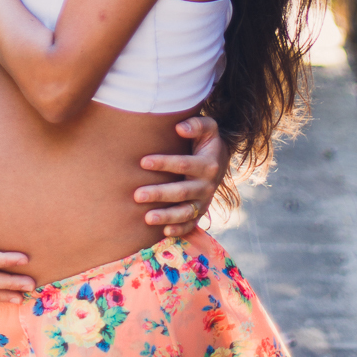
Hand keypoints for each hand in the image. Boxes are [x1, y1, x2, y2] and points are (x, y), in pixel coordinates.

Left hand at [135, 116, 226, 236]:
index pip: (183, 164)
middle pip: (182, 192)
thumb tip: (180, 128)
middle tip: (137, 195)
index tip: (143, 161)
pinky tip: (164, 232)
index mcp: (208, 164)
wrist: (220, 161)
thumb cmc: (206, 141)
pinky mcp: (200, 212)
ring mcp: (204, 201)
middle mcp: (207, 186)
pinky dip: (179, 229)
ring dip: (166, 216)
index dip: (164, 163)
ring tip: (147, 218)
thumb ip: (196, 124)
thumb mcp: (208, 128)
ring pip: (186, 212)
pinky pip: (191, 224)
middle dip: (159, 194)